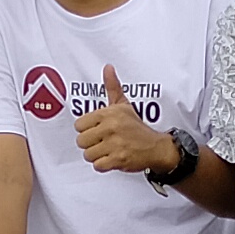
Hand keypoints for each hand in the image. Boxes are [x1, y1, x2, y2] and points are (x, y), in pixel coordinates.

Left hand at [69, 64, 173, 180]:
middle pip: (81, 141)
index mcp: (108, 113)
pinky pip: (97, 165)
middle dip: (90, 144)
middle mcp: (110, 127)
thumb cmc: (137, 127)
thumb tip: (108, 68)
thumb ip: (112, 87)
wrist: (156, 147)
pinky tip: (112, 158)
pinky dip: (104, 165)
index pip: (79, 125)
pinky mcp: (118, 159)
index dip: (87, 129)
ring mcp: (114, 144)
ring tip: (108, 150)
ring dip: (97, 155)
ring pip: (88, 155)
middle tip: (103, 142)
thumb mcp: (123, 105)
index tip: (97, 130)